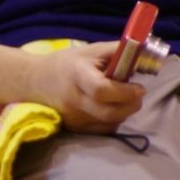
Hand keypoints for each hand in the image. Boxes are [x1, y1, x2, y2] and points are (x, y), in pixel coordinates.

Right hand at [29, 42, 145, 132]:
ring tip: (125, 99)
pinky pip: (103, 130)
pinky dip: (114, 120)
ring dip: (125, 112)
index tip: (140, 87)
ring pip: (109, 123)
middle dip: (131, 105)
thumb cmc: (67, 63)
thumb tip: (145, 53)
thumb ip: (118, 51)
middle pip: (109, 112)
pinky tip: (113, 108)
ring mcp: (73, 118)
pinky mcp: (74, 129)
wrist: (34, 82)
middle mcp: (74, 100)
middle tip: (138, 94)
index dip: (125, 92)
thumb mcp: (91, 50)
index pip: (101, 90)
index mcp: (77, 76)